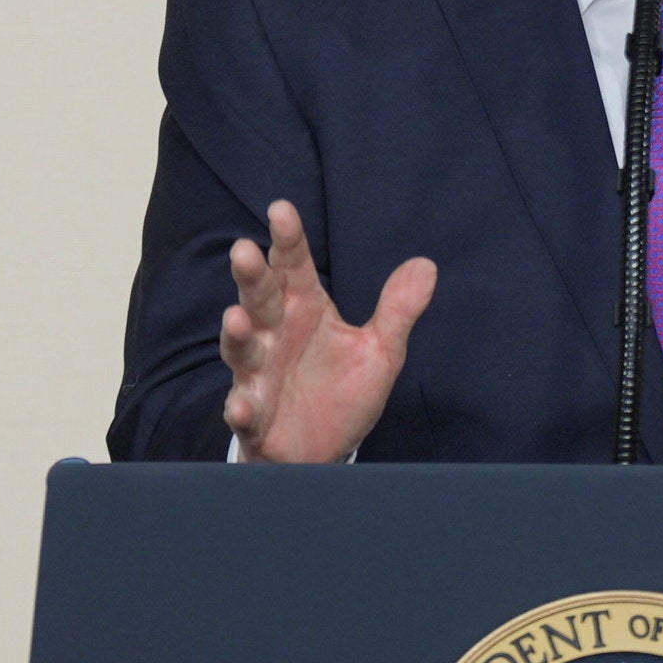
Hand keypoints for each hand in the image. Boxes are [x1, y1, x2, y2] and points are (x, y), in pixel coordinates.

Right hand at [218, 202, 434, 464]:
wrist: (326, 452)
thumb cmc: (343, 392)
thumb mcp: (380, 350)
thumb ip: (398, 310)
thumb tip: (426, 265)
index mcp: (304, 310)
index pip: (293, 267)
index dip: (288, 240)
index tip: (281, 210)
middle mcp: (275, 337)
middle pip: (260, 300)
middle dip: (252, 278)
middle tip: (244, 250)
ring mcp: (260, 377)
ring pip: (243, 351)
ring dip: (236, 336)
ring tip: (235, 318)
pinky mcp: (256, 417)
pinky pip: (245, 411)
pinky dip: (240, 408)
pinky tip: (240, 404)